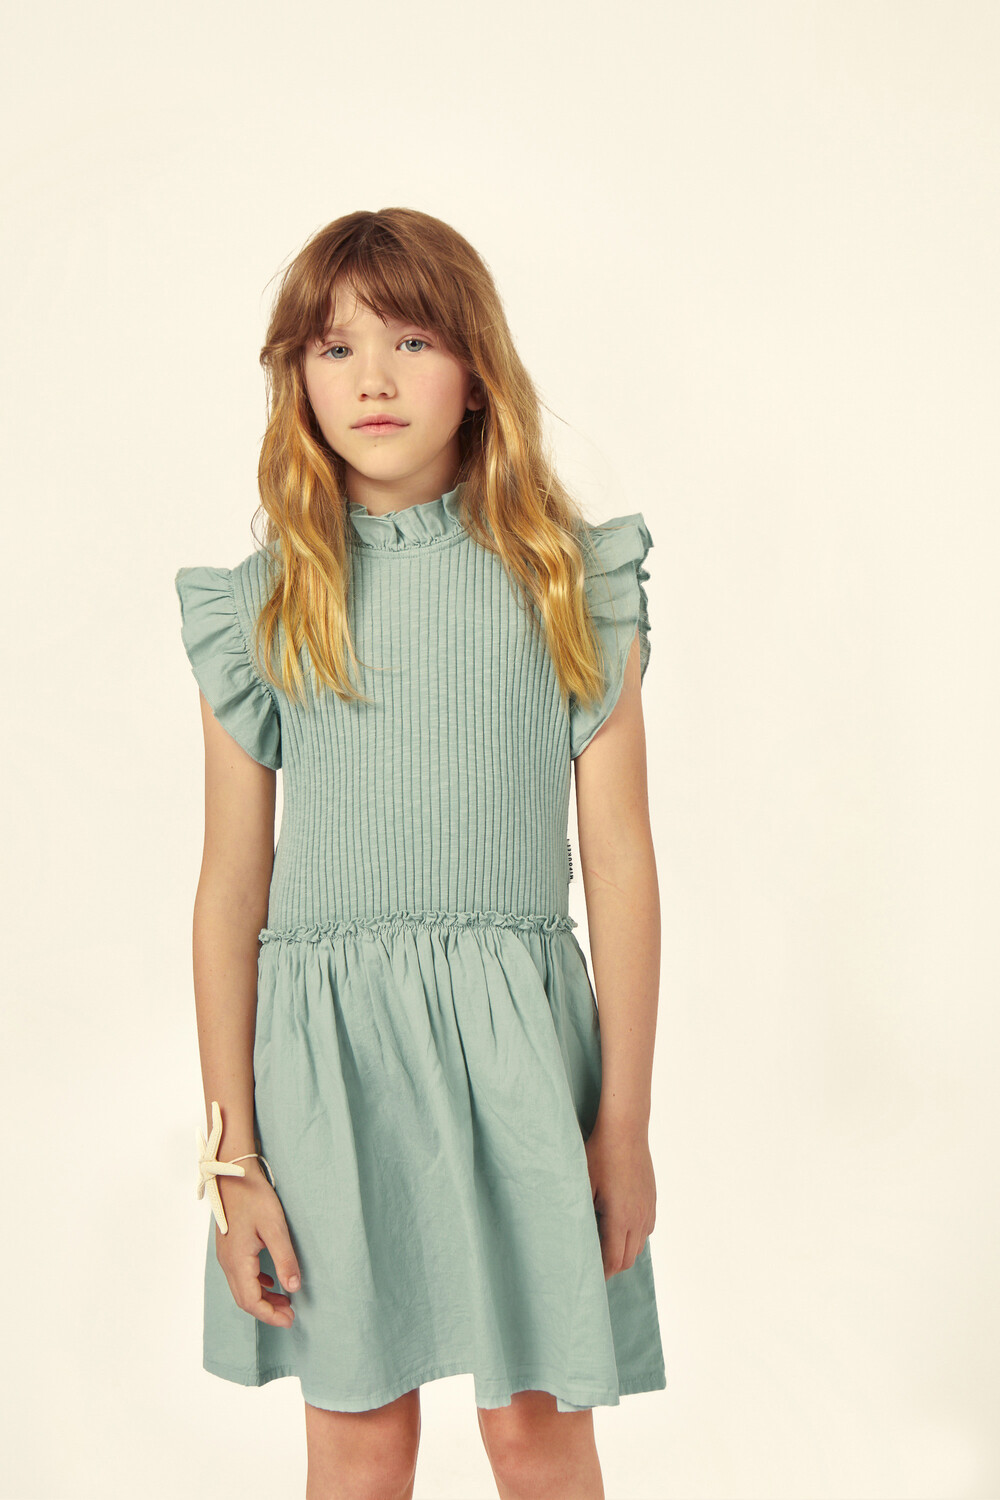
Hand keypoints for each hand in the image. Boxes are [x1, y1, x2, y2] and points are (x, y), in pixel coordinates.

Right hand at [214, 1159, 302, 1326]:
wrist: (234, 1174)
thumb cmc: (254, 1197)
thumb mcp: (275, 1227)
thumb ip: (285, 1259)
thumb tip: (293, 1288)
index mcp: (237, 1262)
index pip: (251, 1301)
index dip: (270, 1315)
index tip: (290, 1320)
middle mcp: (227, 1263)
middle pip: (244, 1299)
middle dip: (267, 1310)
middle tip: (290, 1315)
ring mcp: (226, 1255)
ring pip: (242, 1288)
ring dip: (262, 1298)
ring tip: (284, 1301)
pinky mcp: (229, 1246)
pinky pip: (240, 1275)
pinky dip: (256, 1284)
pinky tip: (271, 1281)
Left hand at [583, 1118, 655, 1279]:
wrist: (625, 1130)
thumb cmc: (599, 1155)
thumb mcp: (583, 1186)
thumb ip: (581, 1216)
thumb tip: (573, 1240)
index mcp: (621, 1219)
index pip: (613, 1261)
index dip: (600, 1273)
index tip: (586, 1276)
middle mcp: (639, 1218)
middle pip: (627, 1259)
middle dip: (610, 1267)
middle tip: (591, 1266)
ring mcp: (648, 1210)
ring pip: (639, 1245)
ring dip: (622, 1252)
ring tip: (603, 1248)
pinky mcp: (652, 1200)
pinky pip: (645, 1230)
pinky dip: (633, 1237)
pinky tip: (618, 1228)